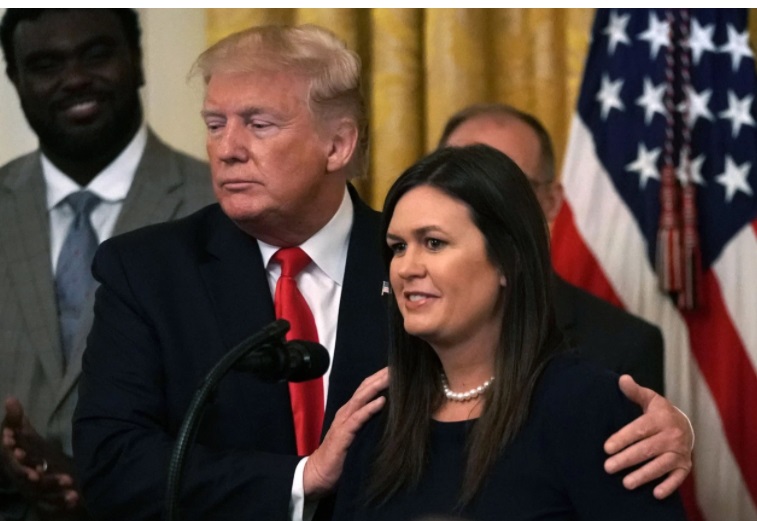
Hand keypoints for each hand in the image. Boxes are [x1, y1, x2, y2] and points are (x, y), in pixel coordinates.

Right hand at [1, 397, 81, 514]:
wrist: (42, 480)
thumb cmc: (29, 453)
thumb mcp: (23, 435)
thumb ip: (16, 420)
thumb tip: (10, 398)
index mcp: (14, 461)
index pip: (9, 456)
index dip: (10, 449)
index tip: (13, 442)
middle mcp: (21, 476)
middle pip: (21, 476)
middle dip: (27, 473)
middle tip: (36, 474)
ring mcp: (33, 490)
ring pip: (39, 490)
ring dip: (52, 485)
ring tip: (67, 481)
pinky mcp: (47, 500)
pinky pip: (54, 503)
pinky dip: (63, 501)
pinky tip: (74, 499)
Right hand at [303, 367, 388, 497]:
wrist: (320, 472)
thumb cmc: (342, 455)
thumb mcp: (359, 435)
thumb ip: (369, 423)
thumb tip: (391, 415)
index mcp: (351, 411)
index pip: (367, 388)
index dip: (381, 377)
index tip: (398, 368)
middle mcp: (347, 412)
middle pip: (365, 388)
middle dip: (381, 376)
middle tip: (399, 366)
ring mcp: (344, 421)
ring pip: (361, 398)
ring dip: (377, 386)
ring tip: (391, 377)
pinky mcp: (343, 434)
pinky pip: (358, 418)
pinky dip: (369, 408)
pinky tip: (381, 402)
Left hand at [603, 376, 692, 498]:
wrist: (686, 425)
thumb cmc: (660, 413)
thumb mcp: (649, 399)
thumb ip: (634, 392)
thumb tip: (621, 379)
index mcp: (661, 419)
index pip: (639, 430)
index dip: (623, 439)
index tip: (607, 448)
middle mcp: (672, 436)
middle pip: (647, 449)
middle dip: (627, 459)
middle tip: (608, 467)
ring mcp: (679, 452)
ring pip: (660, 465)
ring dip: (643, 475)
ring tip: (625, 483)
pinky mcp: (685, 466)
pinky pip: (678, 478)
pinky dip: (668, 486)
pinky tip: (655, 494)